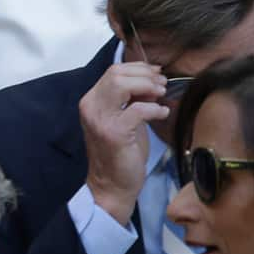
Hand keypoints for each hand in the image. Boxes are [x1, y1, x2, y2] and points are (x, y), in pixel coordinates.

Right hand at [80, 62, 168, 224]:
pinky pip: (138, 109)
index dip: (138, 69)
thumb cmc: (120, 152)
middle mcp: (91, 106)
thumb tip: (151, 80)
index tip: (156, 75)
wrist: (112, 184)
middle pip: (117, 74)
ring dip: (147, 86)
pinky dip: (155, 109)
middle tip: (162, 86)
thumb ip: (130, 99)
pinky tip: (162, 114)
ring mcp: (100, 119)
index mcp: (91, 101)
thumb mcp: (122, 118)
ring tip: (161, 96)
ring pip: (122, 85)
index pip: (113, 71)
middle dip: (145, 75)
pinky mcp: (114, 132)